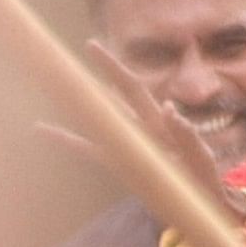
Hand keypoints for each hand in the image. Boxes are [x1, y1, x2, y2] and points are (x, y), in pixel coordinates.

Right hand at [54, 38, 228, 194]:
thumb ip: (184, 134)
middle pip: (114, 94)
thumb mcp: (198, 155)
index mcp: (158, 122)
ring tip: (57, 88)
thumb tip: (167, 106)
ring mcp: (129, 144)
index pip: (131, 87)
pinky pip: (91, 151)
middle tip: (86, 45)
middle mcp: (140, 127)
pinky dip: (68, 141)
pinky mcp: (122, 163)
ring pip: (101, 120)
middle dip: (102, 71)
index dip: (113, 69)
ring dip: (81, 105)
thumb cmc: (202, 176)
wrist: (201, 201)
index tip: (90, 46)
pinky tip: (43, 129)